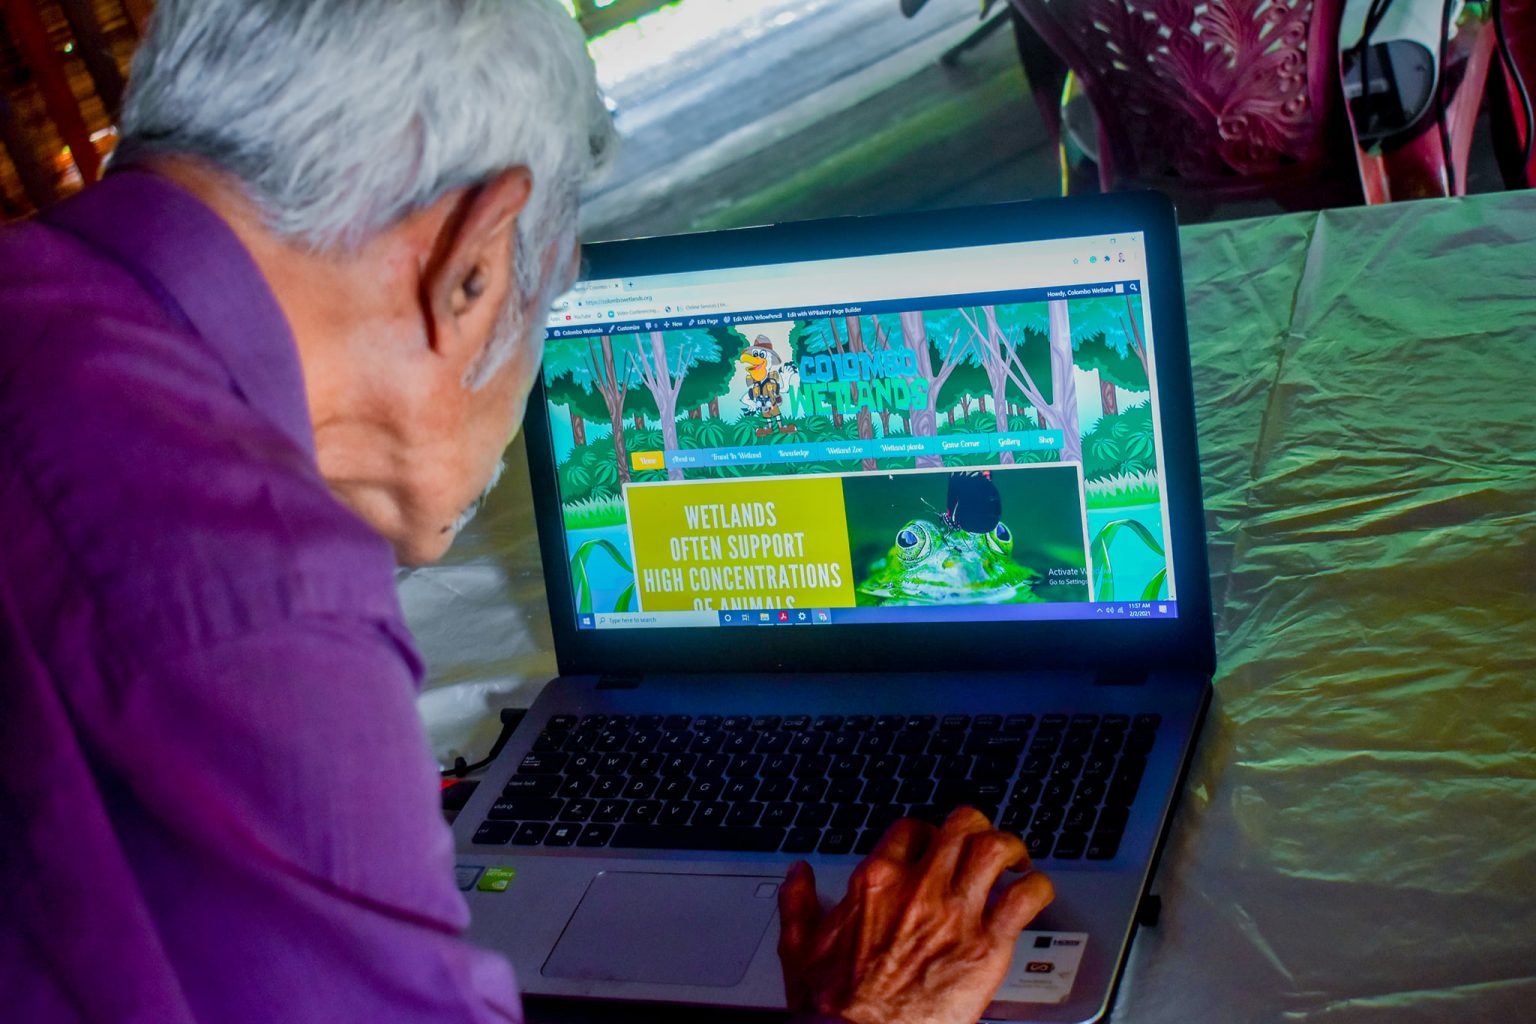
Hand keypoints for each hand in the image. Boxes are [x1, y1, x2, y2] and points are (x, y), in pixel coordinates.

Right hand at [777, 808, 1053, 1023]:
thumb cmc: (833, 1006)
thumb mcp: (799, 947)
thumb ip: (798, 903)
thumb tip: (798, 874)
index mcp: (875, 882)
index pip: (912, 830)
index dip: (929, 833)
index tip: (935, 847)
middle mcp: (918, 888)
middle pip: (960, 826)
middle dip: (975, 828)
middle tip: (982, 843)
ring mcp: (955, 913)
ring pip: (995, 849)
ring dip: (1011, 848)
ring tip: (1016, 860)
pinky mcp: (986, 946)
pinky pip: (1025, 899)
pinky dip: (1038, 887)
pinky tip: (1036, 892)